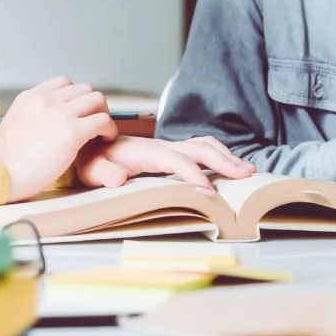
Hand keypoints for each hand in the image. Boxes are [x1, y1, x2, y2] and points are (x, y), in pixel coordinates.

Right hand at [0, 77, 116, 201]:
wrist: (0, 175)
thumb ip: (33, 116)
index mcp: (30, 97)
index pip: (63, 83)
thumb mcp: (15, 124)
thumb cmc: (6, 161)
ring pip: (97, 99)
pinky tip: (104, 140)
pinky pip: (103, 121)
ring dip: (103, 114)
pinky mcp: (72, 132)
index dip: (76, 97)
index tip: (78, 113)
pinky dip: (109, 129)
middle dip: (93, 104)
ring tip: (101, 132)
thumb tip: (47, 120)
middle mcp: (46, 100)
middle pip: (84, 89)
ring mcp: (60, 114)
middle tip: (93, 123)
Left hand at [74, 136, 255, 189]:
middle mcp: (161, 146)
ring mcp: (167, 148)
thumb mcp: (90, 169)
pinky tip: (230, 166)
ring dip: (226, 156)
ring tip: (247, 170)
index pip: (175, 160)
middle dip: (224, 161)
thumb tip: (118, 178)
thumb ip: (103, 173)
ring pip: (203, 145)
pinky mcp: (169, 152)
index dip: (192, 173)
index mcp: (145, 151)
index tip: (209, 191)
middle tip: (247, 175)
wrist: (88, 143)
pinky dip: (219, 155)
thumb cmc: (90, 159)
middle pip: (199, 148)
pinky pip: (199, 150)